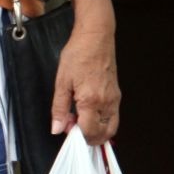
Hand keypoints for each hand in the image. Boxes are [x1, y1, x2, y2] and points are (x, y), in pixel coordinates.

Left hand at [50, 26, 119, 146]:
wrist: (96, 37)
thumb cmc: (79, 54)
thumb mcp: (62, 81)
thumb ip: (59, 108)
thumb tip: (56, 128)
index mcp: (91, 100)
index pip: (89, 132)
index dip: (76, 136)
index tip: (66, 127)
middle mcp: (106, 102)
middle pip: (103, 135)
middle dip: (88, 137)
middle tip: (72, 125)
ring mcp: (114, 99)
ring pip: (110, 128)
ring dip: (96, 131)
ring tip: (79, 118)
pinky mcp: (116, 95)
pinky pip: (113, 117)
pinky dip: (102, 122)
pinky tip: (88, 111)